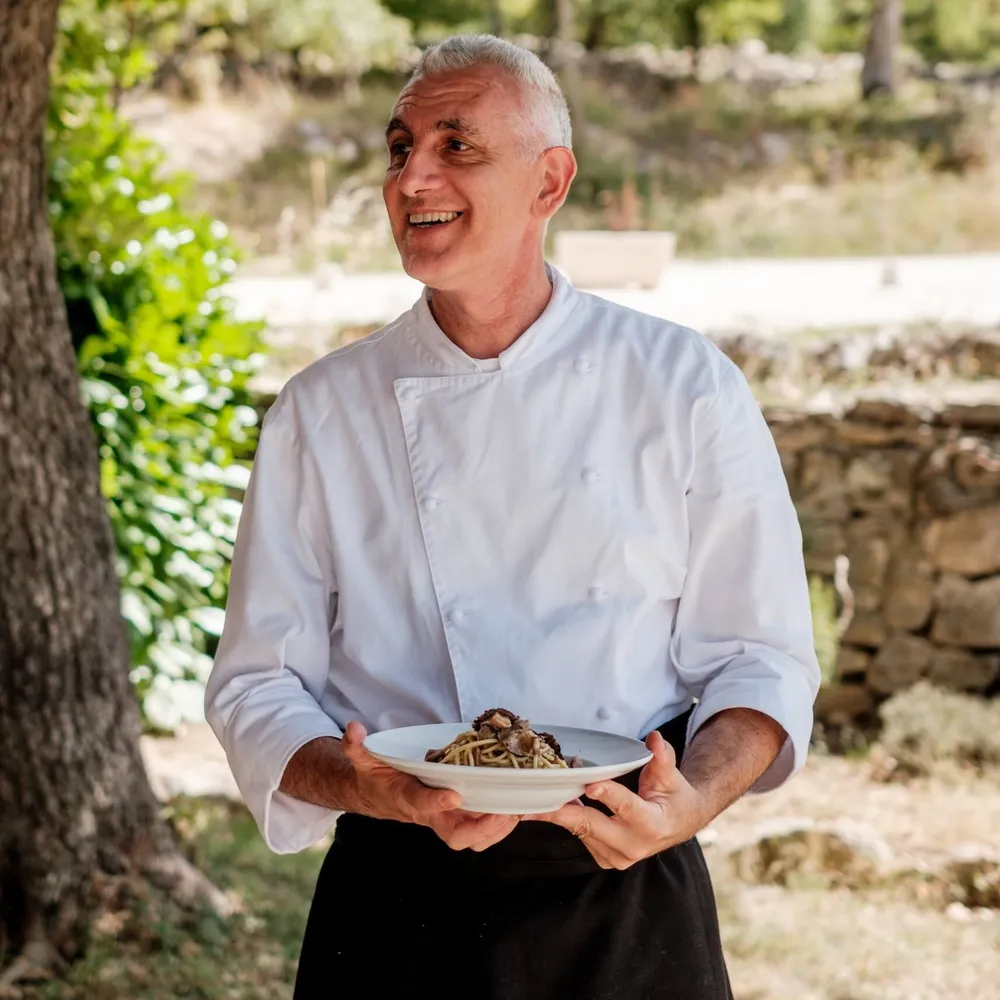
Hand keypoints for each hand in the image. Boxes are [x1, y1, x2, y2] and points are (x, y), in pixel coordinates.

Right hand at [341, 721, 518, 851]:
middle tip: (502, 811)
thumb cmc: (377, 778)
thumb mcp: (365, 760)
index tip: (454, 795)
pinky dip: (499, 825)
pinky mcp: (459, 819)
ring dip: (496, 829)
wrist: (381, 798)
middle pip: (456, 836)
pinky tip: (516, 810)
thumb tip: (354, 728)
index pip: (420, 804)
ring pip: (474, 838)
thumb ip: (358, 746)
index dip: (436, 802)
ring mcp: (446, 820)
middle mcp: (429, 815)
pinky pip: (482, 832)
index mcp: (407, 798)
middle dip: (480, 828)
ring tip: (515, 811)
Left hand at [532, 731, 710, 869]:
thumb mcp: (670, 776)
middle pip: (593, 825)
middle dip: (564, 812)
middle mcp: (633, 845)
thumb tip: (653, 738)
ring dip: (559, 814)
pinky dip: (567, 819)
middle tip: (538, 801)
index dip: (608, 795)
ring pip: (582, 832)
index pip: (626, 806)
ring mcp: (618, 856)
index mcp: (651, 824)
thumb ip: (661, 758)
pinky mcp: (605, 858)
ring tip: (535, 799)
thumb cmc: (674, 797)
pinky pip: (581, 837)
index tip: (590, 785)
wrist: (678, 824)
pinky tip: (555, 803)